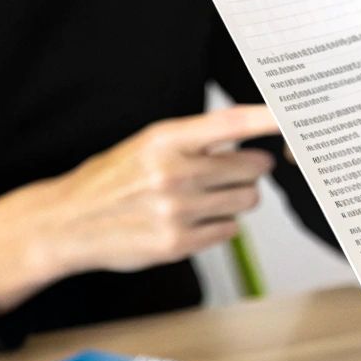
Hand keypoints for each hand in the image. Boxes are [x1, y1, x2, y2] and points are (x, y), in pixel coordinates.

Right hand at [0, 105, 280, 314]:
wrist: (68, 223)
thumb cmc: (111, 180)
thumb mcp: (147, 145)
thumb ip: (196, 140)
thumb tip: (251, 138)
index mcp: (164, 140)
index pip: (230, 123)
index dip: (267, 119)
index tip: (292, 116)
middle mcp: (172, 173)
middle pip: (251, 169)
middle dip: (251, 170)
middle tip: (237, 171)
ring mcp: (176, 211)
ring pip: (245, 202)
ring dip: (237, 199)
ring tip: (207, 197)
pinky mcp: (177, 244)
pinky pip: (229, 232)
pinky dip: (221, 225)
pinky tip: (195, 219)